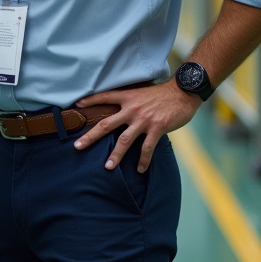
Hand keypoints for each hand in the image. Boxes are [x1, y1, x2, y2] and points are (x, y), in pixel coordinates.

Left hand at [72, 82, 202, 171]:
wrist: (183, 92)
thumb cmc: (162, 93)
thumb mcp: (141, 92)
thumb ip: (130, 101)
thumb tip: (121, 110)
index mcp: (127, 97)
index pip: (104, 97)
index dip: (90, 100)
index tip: (77, 104)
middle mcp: (132, 109)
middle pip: (106, 124)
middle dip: (91, 136)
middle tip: (78, 146)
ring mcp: (143, 120)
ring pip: (124, 140)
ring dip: (115, 155)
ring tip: (108, 167)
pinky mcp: (157, 128)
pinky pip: (147, 148)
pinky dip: (143, 160)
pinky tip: (140, 169)